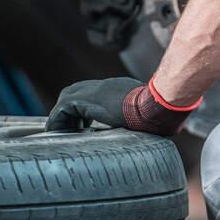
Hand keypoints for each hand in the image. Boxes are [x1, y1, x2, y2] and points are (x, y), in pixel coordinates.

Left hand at [44, 76, 195, 135]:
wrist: (155, 106)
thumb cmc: (159, 113)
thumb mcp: (149, 113)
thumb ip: (145, 117)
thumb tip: (163, 130)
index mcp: (118, 89)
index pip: (93, 93)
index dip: (83, 108)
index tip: (82, 125)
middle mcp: (104, 86)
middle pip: (75, 92)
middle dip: (69, 110)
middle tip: (69, 129)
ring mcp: (95, 90)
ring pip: (67, 99)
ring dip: (63, 116)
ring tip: (61, 133)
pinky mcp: (86, 100)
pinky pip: (63, 109)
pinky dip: (57, 121)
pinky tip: (56, 133)